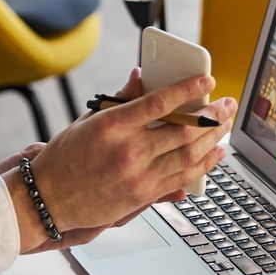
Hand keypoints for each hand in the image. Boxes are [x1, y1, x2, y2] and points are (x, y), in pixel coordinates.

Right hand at [18, 73, 236, 253]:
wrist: (48, 198)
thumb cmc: (65, 157)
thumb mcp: (89, 120)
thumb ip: (120, 99)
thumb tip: (141, 76)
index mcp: (112, 126)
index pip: (161, 102)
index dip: (189, 89)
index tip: (207, 80)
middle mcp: (128, 152)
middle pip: (183, 130)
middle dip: (212, 116)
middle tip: (226, 105)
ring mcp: (138, 178)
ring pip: (189, 156)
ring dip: (214, 139)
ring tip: (226, 126)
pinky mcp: (142, 197)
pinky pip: (182, 179)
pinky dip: (203, 166)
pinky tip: (214, 154)